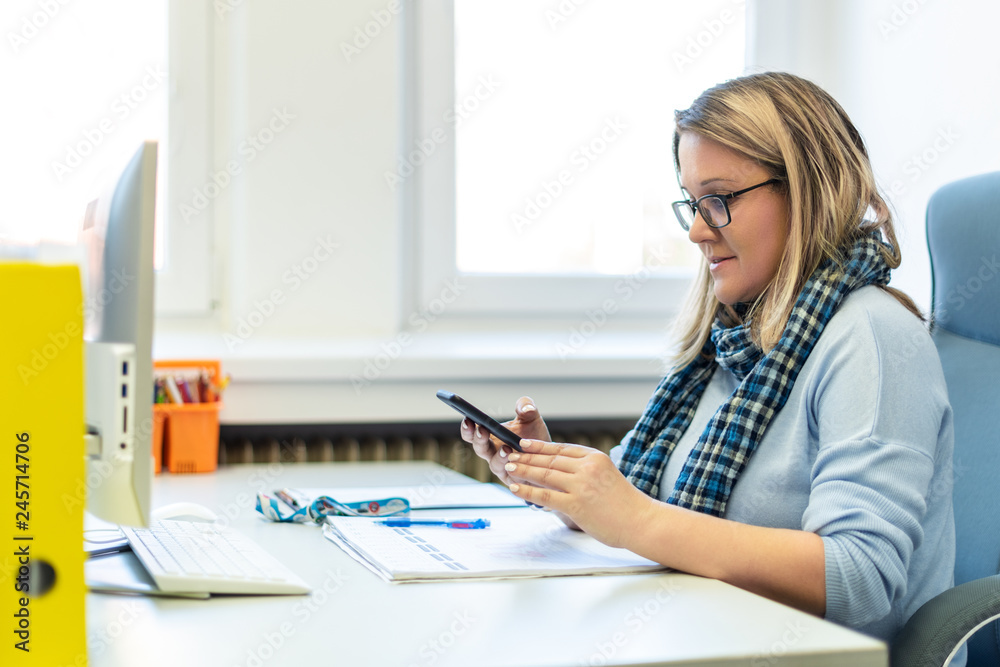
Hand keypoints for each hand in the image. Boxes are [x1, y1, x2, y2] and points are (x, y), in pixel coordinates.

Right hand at [460, 397, 550, 485]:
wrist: (550, 457)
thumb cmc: (535, 437)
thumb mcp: (532, 417)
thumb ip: (527, 406)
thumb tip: (526, 408)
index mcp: (491, 437)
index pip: (472, 433)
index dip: (467, 427)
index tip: (468, 418)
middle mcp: (493, 453)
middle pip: (479, 449)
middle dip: (478, 439)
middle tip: (481, 430)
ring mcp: (503, 467)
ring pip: (494, 464)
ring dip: (498, 457)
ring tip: (505, 449)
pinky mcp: (514, 479)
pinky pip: (511, 477)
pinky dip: (514, 470)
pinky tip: (519, 462)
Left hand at [503, 439, 653, 548]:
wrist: (641, 521)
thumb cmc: (624, 503)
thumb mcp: (606, 476)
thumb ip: (584, 472)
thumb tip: (557, 473)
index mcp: (595, 457)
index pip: (561, 449)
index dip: (539, 446)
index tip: (523, 444)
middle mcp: (587, 467)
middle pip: (549, 459)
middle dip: (526, 457)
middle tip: (509, 454)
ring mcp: (581, 485)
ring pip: (545, 474)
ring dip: (523, 470)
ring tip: (508, 467)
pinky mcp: (576, 504)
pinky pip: (545, 495)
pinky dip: (528, 490)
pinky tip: (515, 487)